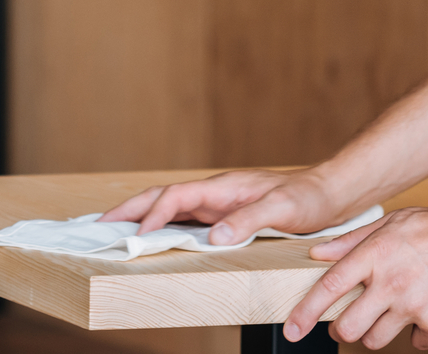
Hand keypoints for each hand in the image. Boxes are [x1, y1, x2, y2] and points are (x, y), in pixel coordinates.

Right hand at [97, 169, 342, 242]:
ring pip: (169, 208)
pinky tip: (155, 240)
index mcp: (222, 187)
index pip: (175, 197)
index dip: (152, 216)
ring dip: (140, 217)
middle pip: (161, 197)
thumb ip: (247, 220)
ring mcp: (218, 205)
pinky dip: (162, 227)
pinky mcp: (225, 217)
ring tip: (114, 231)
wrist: (328, 194)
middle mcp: (215, 194)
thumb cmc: (307, 199)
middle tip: (98, 224)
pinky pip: (185, 221)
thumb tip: (213, 237)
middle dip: (128, 209)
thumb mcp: (281, 210)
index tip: (135, 236)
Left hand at [286, 202, 427, 349]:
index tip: (291, 330)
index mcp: (375, 254)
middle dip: (344, 328)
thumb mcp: (394, 222)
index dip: (305, 313)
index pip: (329, 288)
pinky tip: (425, 312)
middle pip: (349, 327)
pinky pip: (415, 343)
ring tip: (392, 311)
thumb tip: (317, 253)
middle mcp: (391, 282)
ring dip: (378, 332)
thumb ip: (352, 240)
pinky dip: (417, 334)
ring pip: (377, 340)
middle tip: (351, 320)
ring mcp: (414, 305)